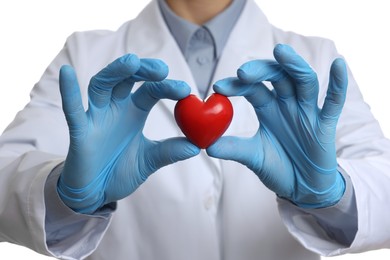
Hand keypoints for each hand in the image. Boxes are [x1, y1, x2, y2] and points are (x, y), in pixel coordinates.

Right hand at [58, 54, 199, 213]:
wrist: (96, 193)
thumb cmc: (121, 171)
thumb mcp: (150, 160)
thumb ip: (170, 151)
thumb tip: (197, 146)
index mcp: (135, 112)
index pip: (151, 90)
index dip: (167, 87)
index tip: (185, 91)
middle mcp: (116, 108)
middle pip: (128, 79)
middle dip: (144, 71)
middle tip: (162, 69)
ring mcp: (96, 117)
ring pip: (102, 85)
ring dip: (116, 72)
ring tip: (132, 62)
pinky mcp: (80, 131)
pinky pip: (73, 110)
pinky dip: (69, 92)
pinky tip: (67, 72)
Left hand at [207, 44, 346, 207]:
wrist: (303, 188)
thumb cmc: (278, 167)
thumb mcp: (253, 157)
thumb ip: (233, 149)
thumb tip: (206, 145)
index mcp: (267, 108)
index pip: (252, 88)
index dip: (236, 85)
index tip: (218, 87)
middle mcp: (287, 104)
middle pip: (276, 77)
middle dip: (260, 71)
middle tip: (243, 71)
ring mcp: (307, 111)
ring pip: (303, 81)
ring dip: (293, 65)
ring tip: (280, 51)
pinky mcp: (325, 124)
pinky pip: (333, 101)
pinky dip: (338, 84)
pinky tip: (339, 64)